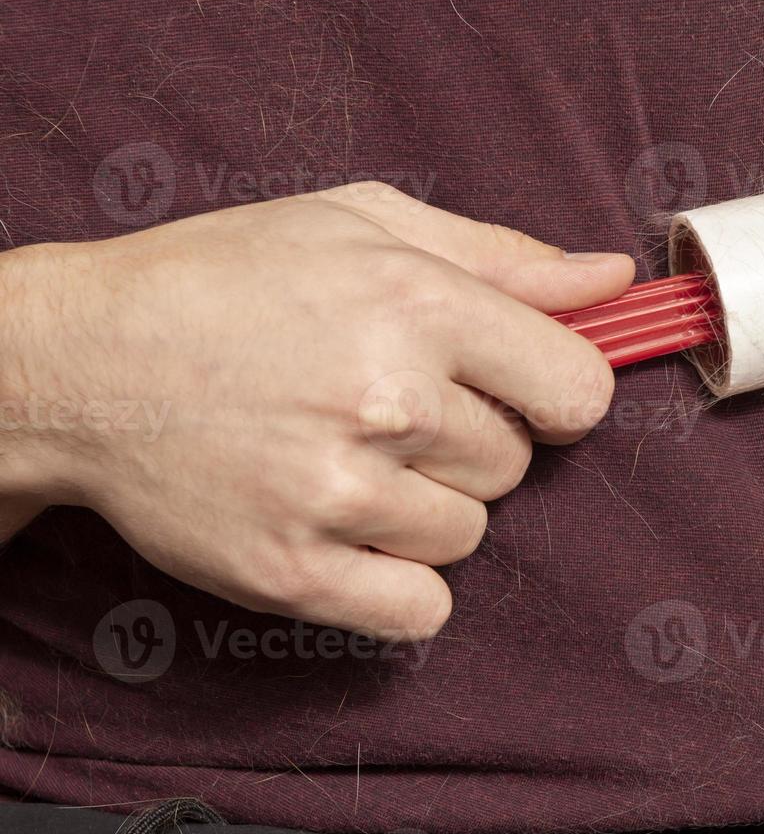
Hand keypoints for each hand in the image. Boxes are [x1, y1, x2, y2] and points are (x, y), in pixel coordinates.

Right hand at [0, 183, 631, 640]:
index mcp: (416, 303)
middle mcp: (387, 401)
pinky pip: (420, 609)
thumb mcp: (363, 223)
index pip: (578, 388)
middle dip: (470, 441)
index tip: (521, 389)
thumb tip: (614, 285)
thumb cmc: (227, 280)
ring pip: (469, 535)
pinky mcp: (293, 573)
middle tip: (385, 409)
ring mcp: (338, 495)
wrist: (79, 364)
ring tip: (346, 458)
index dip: (558, 392)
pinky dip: (398, 582)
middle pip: (515, 465)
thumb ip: (503, 257)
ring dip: (427, 506)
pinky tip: (347, 530)